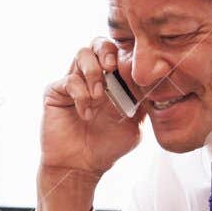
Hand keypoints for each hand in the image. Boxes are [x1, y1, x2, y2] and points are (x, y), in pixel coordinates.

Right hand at [38, 39, 143, 210]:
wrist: (81, 166)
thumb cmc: (107, 147)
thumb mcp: (134, 124)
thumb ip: (142, 102)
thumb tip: (155, 82)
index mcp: (112, 81)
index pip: (119, 53)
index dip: (126, 55)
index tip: (134, 71)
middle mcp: (92, 76)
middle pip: (98, 43)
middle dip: (107, 51)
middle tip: (112, 67)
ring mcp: (73, 82)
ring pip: (82, 54)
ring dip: (93, 72)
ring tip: (99, 96)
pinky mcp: (56, 92)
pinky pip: (69, 81)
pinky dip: (81, 95)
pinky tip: (86, 114)